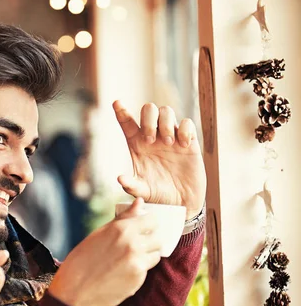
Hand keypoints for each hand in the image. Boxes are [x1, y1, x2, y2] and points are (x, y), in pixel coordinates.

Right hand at [47, 198, 161, 305]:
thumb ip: (124, 218)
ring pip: (156, 254)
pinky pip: (147, 269)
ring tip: (129, 258)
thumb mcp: (100, 233)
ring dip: (147, 255)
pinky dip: (139, 269)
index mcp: (121, 229)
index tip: (142, 228)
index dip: (148, 224)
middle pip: (158, 237)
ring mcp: (137, 262)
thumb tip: (140, 201)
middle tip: (137, 245)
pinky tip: (123, 271)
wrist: (75, 289)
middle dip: (150, 239)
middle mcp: (132, 244)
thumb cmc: (83, 259)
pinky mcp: (139, 278)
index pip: (152, 220)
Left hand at [113, 100, 206, 218]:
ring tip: (168, 143)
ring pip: (166, 111)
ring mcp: (171, 137)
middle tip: (150, 140)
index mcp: (137, 145)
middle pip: (148, 110)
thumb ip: (131, 186)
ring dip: (166, 123)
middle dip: (148, 119)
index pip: (127, 123)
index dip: (121, 111)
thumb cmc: (158, 195)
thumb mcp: (142, 192)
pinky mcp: (189, 141)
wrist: (181, 203)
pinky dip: (185, 129)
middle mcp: (153, 137)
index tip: (116, 103)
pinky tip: (184, 145)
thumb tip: (119, 178)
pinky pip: (187, 123)